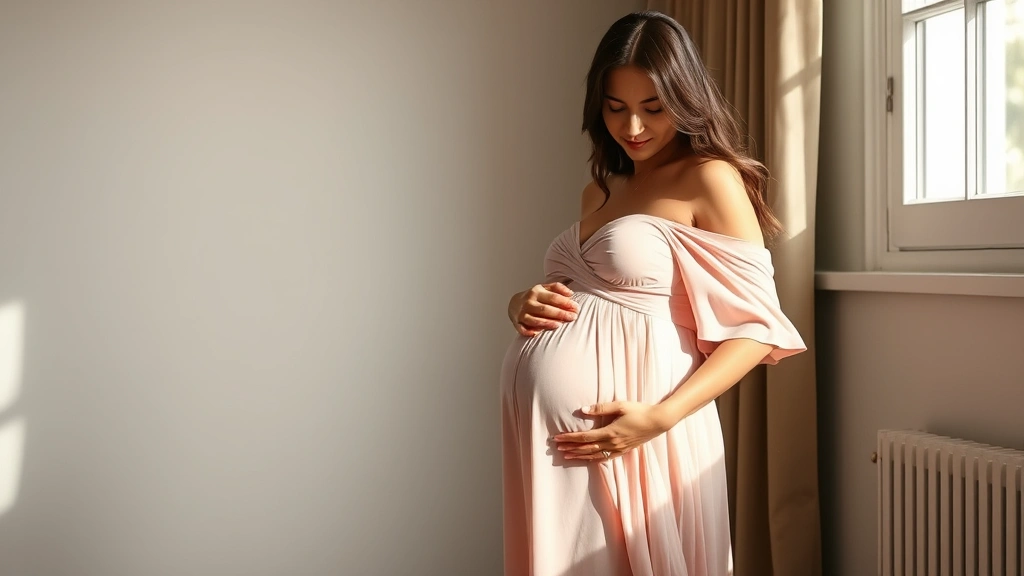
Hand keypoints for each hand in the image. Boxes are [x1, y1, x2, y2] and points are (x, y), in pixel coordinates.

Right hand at [508, 282, 579, 336]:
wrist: (515, 303)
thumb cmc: (534, 297)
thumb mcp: (545, 288)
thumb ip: (558, 288)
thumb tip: (570, 293)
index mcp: (536, 292)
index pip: (553, 297)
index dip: (565, 303)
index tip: (576, 307)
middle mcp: (528, 302)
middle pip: (545, 309)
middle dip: (560, 314)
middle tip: (573, 317)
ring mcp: (522, 313)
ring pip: (534, 320)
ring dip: (547, 323)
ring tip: (559, 325)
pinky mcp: (517, 323)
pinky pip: (522, 329)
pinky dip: (529, 331)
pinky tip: (538, 334)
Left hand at [551, 402, 674, 460]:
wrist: (658, 421)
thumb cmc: (639, 411)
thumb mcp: (620, 405)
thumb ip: (600, 408)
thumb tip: (582, 410)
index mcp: (609, 432)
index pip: (584, 438)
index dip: (569, 438)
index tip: (557, 438)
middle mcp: (612, 444)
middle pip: (586, 448)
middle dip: (570, 448)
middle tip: (556, 448)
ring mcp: (618, 449)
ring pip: (594, 456)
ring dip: (579, 456)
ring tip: (566, 456)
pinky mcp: (623, 451)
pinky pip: (605, 458)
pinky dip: (593, 459)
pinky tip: (587, 459)